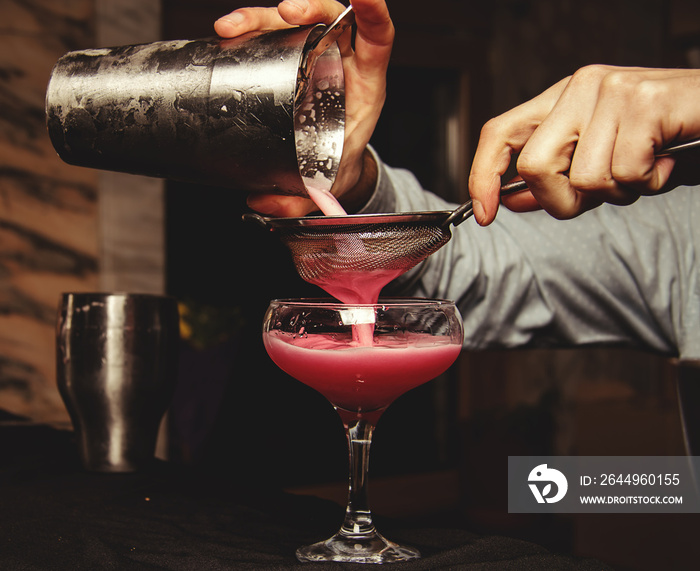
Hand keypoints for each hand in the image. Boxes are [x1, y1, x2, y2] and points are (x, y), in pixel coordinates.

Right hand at [216, 0, 393, 216]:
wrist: (333, 163)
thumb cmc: (338, 161)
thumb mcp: (326, 182)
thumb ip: (301, 199)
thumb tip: (263, 203)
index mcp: (365, 82)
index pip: (377, 36)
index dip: (373, 11)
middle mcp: (342, 60)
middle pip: (331, 18)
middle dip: (309, 7)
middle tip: (286, 12)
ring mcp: (315, 56)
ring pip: (293, 22)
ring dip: (264, 17)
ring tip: (235, 27)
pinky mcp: (289, 58)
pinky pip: (272, 35)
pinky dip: (251, 30)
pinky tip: (230, 33)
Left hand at [468, 65, 699, 224]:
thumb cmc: (662, 138)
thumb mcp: (599, 160)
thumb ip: (556, 178)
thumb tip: (509, 201)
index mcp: (562, 100)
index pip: (499, 133)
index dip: (483, 175)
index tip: (485, 214)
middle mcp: (580, 88)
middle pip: (533, 167)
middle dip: (563, 200)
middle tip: (600, 194)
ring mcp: (611, 91)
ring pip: (585, 178)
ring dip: (619, 191)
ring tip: (645, 168)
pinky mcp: (645, 102)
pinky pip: (625, 172)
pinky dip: (650, 182)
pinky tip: (665, 161)